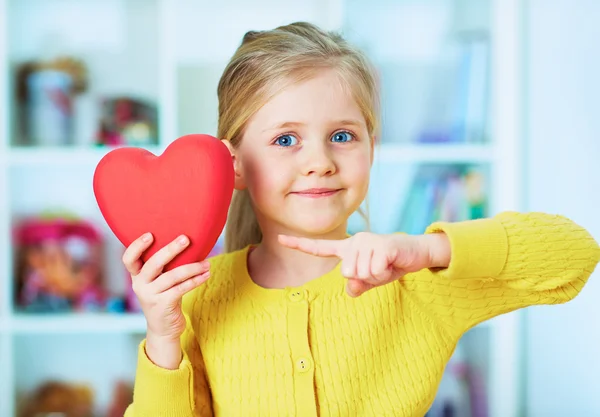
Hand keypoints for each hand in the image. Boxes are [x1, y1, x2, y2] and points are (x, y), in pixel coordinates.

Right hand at [122, 233, 209, 367]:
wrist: (164, 328)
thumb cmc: (164, 297)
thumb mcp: (157, 282)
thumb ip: (163, 266)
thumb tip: (184, 242)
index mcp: (137, 276)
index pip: (129, 259)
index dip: (136, 246)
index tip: (150, 234)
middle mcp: (140, 285)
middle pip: (153, 263)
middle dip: (171, 249)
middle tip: (186, 239)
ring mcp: (151, 296)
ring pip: (172, 276)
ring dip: (192, 267)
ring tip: (207, 263)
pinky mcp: (163, 305)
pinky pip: (182, 288)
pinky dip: (196, 280)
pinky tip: (206, 275)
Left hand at [278, 232, 449, 296]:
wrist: (417, 253)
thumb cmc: (391, 265)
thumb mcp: (372, 280)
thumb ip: (359, 286)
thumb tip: (350, 288)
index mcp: (348, 249)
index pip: (320, 248)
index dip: (299, 244)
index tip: (280, 237)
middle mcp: (355, 241)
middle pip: (347, 273)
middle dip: (365, 277)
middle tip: (379, 268)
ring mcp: (367, 241)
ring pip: (361, 272)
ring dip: (377, 275)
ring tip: (386, 264)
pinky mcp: (381, 244)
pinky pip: (374, 270)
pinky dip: (385, 272)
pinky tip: (392, 262)